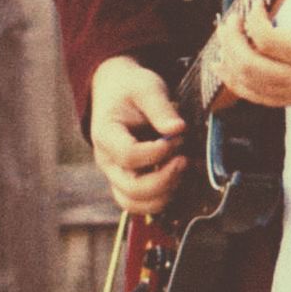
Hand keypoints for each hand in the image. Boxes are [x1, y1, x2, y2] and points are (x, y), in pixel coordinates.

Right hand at [89, 55, 187, 213]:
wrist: (116, 91)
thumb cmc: (130, 89)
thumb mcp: (146, 87)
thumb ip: (160, 108)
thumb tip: (178, 129)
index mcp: (106, 135)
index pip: (128, 156)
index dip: (157, 152)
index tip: (177, 138)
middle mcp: (107, 161)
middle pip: (131, 188)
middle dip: (164, 179)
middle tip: (184, 159)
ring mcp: (116, 175)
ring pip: (134, 203)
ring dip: (163, 194)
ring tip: (181, 170)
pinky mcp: (128, 182)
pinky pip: (141, 204)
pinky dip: (161, 198)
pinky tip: (177, 179)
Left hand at [216, 0, 290, 108]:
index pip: (268, 40)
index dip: (253, 19)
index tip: (256, 2)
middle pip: (250, 66)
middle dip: (231, 41)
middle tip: (231, 20)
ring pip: (249, 86)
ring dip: (228, 61)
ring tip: (224, 38)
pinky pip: (257, 98)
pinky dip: (236, 82)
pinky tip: (224, 66)